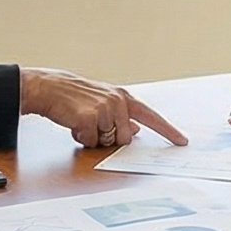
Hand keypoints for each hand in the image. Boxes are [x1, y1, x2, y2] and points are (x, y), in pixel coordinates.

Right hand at [22, 68, 186, 148]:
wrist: (48, 88)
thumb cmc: (74, 97)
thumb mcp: (102, 101)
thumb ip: (121, 115)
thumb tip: (136, 130)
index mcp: (123, 97)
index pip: (151, 116)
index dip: (168, 130)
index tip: (182, 141)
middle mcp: (118, 101)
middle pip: (125, 138)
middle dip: (109, 139)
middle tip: (92, 125)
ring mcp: (105, 109)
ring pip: (108, 142)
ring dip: (94, 138)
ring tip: (81, 122)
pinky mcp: (90, 118)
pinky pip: (91, 142)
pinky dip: (81, 137)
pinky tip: (73, 123)